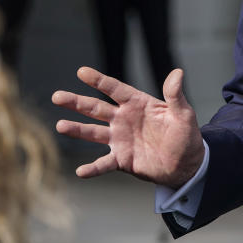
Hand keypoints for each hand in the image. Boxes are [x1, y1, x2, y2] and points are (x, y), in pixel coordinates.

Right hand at [52, 66, 203, 188]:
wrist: (186, 164)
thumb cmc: (185, 136)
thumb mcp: (183, 114)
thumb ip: (175, 96)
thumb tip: (177, 73)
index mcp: (138, 104)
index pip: (115, 89)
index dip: (99, 80)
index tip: (81, 71)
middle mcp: (124, 119)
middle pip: (96, 108)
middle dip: (76, 102)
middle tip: (57, 96)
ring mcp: (120, 139)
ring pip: (93, 133)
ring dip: (77, 130)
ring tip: (60, 126)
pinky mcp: (122, 159)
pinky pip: (103, 163)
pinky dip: (92, 168)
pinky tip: (81, 171)